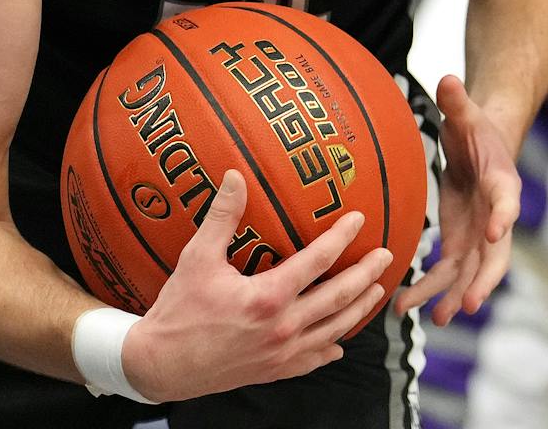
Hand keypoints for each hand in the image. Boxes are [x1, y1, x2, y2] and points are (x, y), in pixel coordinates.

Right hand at [122, 170, 390, 402]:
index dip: (342, 237)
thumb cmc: (178, 310)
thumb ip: (222, 216)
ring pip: (333, 330)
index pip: (318, 261)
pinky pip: (312, 360)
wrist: (161, 366)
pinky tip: (339, 344)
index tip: (359, 219)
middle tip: (386, 256)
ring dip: (359, 309)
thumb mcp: (197, 258)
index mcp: (268, 297)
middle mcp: (283, 327)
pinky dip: (330, 349)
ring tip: (376, 291)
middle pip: (339, 298)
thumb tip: (234, 175)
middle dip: (366, 275)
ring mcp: (281, 353)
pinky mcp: (274, 371)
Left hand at [396, 76, 521, 326]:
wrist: (479, 146)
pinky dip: (430, 290)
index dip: (504, 219)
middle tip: (468, 304)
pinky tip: (405, 306)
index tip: (495, 234)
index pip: (507, 203)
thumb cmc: (475, 128)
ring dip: (451, 295)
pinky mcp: (459, 243)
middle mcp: (495, 217)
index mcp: (502, 184)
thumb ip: (457, 101)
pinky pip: (446, 273)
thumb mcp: (466, 113)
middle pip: (495, 255)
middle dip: (482, 281)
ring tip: (431, 318)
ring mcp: (478, 235)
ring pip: (468, 273)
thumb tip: (448, 78)